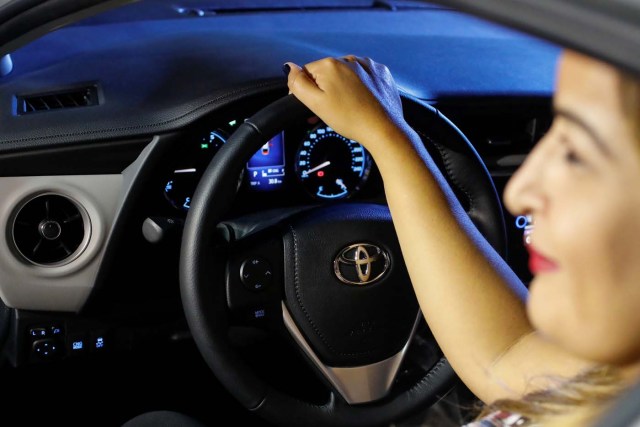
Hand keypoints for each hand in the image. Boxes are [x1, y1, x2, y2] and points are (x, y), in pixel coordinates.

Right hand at [285, 56, 406, 153]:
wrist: (383, 129)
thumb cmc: (351, 119)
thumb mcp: (315, 104)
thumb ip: (297, 83)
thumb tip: (289, 67)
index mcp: (330, 64)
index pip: (307, 73)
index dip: (307, 92)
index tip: (313, 108)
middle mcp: (349, 59)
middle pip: (327, 74)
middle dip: (325, 92)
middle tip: (330, 113)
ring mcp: (367, 65)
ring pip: (345, 76)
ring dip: (342, 89)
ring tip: (347, 110)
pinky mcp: (380, 73)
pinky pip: (363, 78)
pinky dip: (359, 89)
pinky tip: (360, 103)